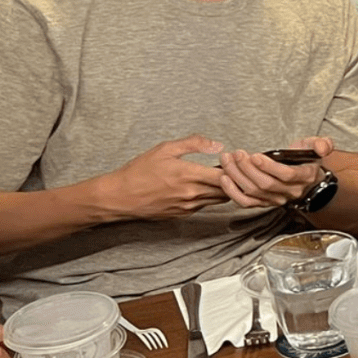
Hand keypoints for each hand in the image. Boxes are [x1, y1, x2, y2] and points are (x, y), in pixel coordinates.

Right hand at [100, 134, 228, 219]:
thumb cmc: (140, 170)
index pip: (225, 176)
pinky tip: (207, 186)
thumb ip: (194, 144)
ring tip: (223, 176)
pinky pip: (204, 205)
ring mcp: (188, 206)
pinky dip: (211, 196)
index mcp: (189, 175)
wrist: (120, 197)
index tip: (237, 160)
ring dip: (224, 189)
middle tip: (236, 169)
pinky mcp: (183, 214)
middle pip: (226, 190)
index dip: (235, 168)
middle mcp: (191, 194)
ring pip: (218, 200)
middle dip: (234, 180)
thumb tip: (217, 145)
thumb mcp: (165, 149)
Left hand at [219, 137, 334, 208]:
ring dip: (236, 176)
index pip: (286, 175)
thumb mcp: (318, 147)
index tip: (255, 155)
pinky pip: (246, 202)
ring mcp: (275, 199)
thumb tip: (322, 147)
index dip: (269, 167)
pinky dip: (232, 192)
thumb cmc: (307, 161)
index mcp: (304, 177)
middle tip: (236, 154)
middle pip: (265, 184)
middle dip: (247, 168)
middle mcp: (289, 191)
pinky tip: (224, 178)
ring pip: (253, 192)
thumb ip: (323, 144)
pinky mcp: (263, 203)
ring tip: (227, 160)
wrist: (306, 181)